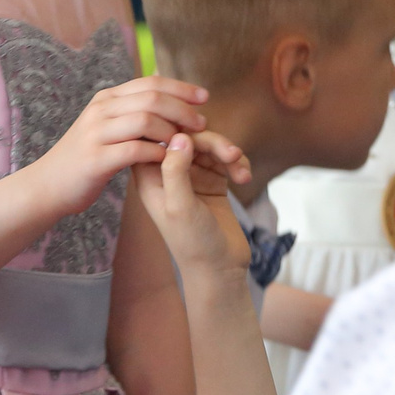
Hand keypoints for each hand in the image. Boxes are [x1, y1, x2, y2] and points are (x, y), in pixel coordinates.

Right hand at [29, 76, 214, 218]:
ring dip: (172, 132)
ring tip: (187, 144)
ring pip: (146, 120)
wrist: (48, 185)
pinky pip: (135, 150)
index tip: (204, 97)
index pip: (150, 83)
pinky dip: (157, 154)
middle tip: (201, 123)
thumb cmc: (85, 158)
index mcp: (106, 99)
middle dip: (183, 109)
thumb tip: (163, 93)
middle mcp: (100, 110)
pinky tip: (168, 160)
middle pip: (152, 98)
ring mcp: (96, 134)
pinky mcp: (96, 159)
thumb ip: (130, 111)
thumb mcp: (104, 126)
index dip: (181, 88)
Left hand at [133, 128, 253, 276]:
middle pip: (185, 137)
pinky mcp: (214, 181)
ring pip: (208, 145)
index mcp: (150, 179)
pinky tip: (244, 178)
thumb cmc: (192, 242)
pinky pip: (225, 158)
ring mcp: (192, 176)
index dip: (171, 126)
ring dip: (227, 151)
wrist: (220, 269)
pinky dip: (237, 163)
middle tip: (231, 153)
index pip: (153, 139)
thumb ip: (175, 170)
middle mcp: (169, 174)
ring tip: (241, 169)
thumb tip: (179, 136)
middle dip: (210, 140)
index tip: (194, 127)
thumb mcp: (180, 206)